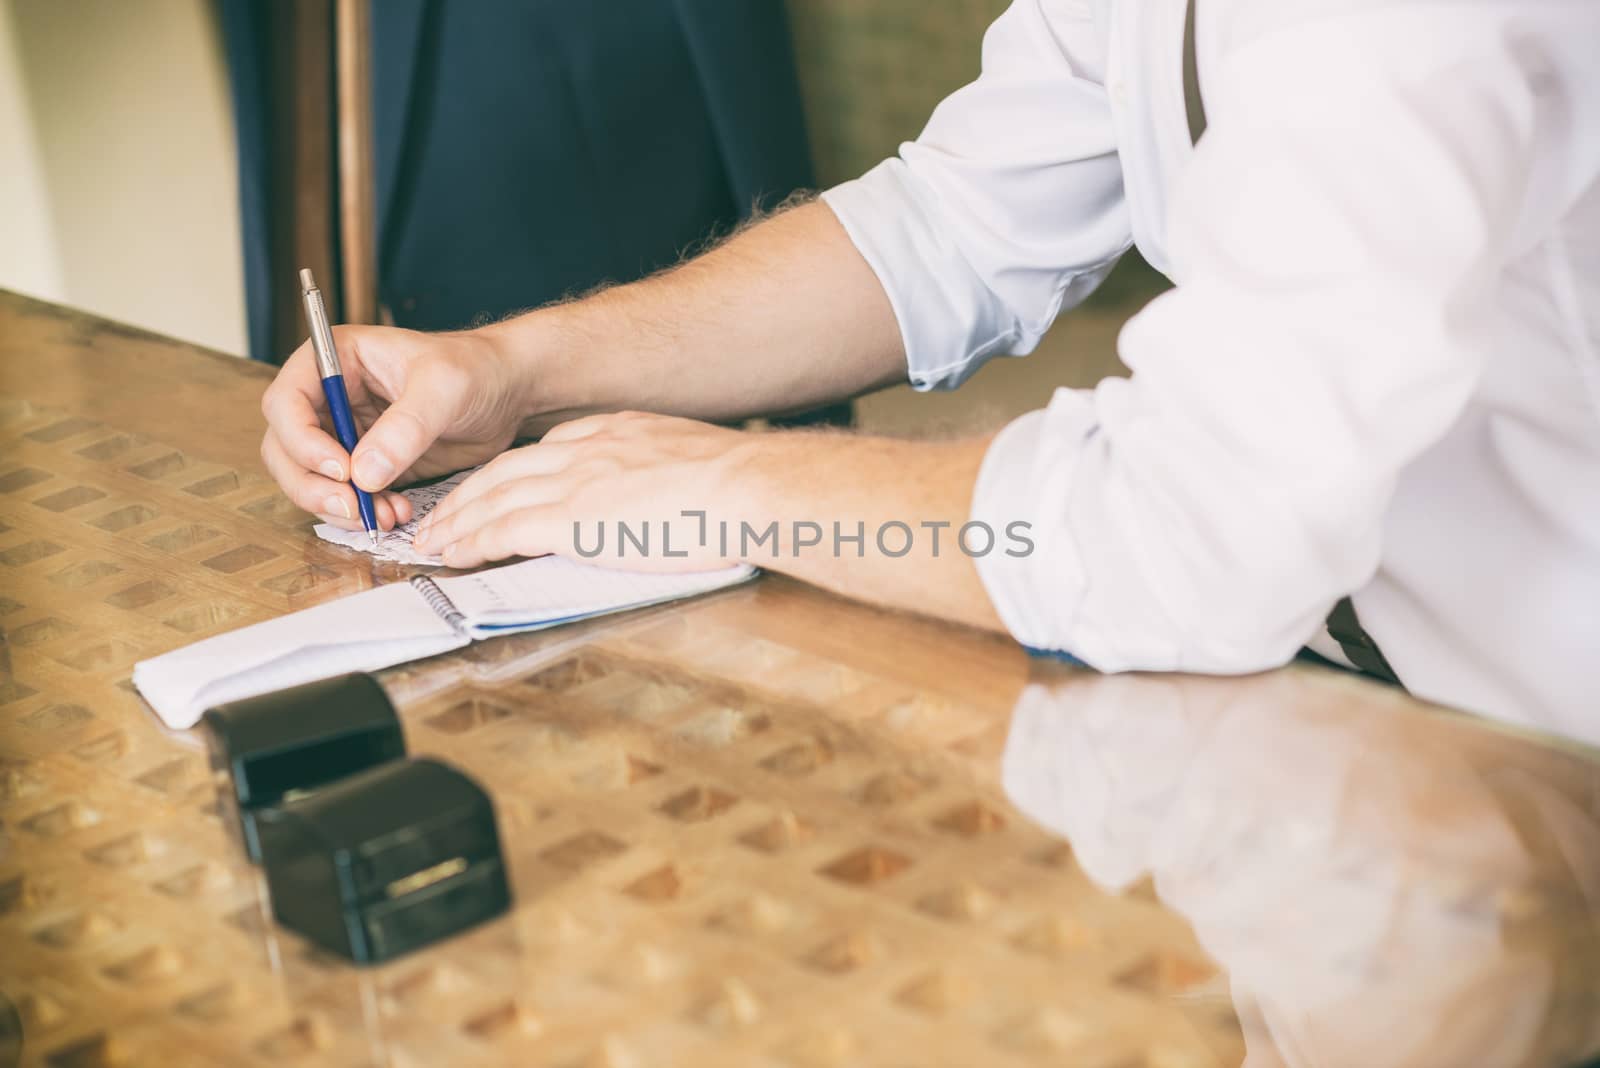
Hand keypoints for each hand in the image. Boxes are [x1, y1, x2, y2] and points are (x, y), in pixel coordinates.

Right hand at [259, 324, 529, 528]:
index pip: (286, 402)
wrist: (508, 391)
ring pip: (311, 479)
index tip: (341, 468)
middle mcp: (332, 398)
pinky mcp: (369, 465)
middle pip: (286, 448)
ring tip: (382, 516)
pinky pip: (347, 496)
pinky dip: (363, 512)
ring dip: (338, 506)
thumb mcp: (444, 388)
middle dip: (312, 484)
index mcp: (337, 361)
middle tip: (353, 507)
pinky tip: (396, 513)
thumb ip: (405, 428)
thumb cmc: (476, 369)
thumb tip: (364, 473)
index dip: (300, 439)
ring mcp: (347, 434)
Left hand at [414, 411, 747, 569]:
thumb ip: (663, 474)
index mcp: (616, 432)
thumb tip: (666, 501)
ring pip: (493, 498)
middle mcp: (586, 449)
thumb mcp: (694, 461)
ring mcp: (575, 483)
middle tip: (440, 516)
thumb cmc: (740, 485)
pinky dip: (472, 542)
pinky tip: (454, 554)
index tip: (494, 489)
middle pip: (506, 470)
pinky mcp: (572, 520)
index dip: (511, 474)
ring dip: (456, 521)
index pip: (546, 452)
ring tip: (431, 541)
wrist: (748, 487)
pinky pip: (504, 530)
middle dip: (467, 495)